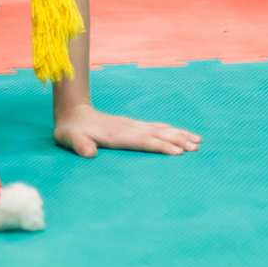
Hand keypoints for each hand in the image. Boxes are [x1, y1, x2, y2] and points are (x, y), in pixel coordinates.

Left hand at [52, 104, 200, 158]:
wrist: (73, 113)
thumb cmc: (72, 130)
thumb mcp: (70, 138)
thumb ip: (80, 145)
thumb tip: (89, 153)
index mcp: (118, 134)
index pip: (144, 141)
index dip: (161, 146)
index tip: (178, 151)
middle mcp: (129, 128)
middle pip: (158, 134)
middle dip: (178, 140)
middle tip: (197, 147)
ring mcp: (132, 125)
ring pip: (160, 129)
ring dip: (179, 134)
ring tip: (197, 140)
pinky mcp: (133, 126)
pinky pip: (156, 128)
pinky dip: (171, 130)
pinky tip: (181, 133)